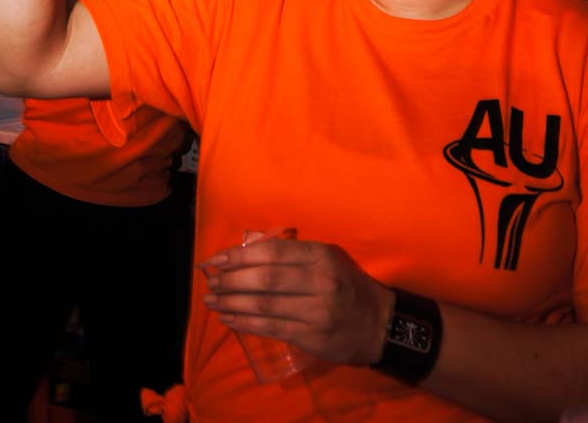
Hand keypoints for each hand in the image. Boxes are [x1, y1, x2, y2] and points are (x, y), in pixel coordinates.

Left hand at [200, 238, 393, 365]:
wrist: (378, 323)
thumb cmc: (346, 284)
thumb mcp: (326, 258)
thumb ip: (292, 253)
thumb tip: (245, 249)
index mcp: (321, 255)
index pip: (273, 251)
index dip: (239, 256)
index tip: (215, 260)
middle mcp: (320, 281)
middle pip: (265, 279)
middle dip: (231, 280)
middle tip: (209, 280)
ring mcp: (316, 310)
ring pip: (265, 305)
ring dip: (232, 302)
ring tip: (210, 300)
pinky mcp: (312, 337)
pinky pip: (271, 328)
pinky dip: (245, 322)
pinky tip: (228, 319)